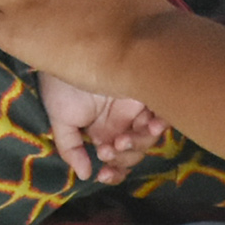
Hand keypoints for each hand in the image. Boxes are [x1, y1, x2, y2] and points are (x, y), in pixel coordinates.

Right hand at [40, 73, 167, 182]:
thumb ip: (70, 148)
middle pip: (135, 152)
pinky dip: (160, 124)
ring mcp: (136, 106)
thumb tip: (85, 175)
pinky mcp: (148, 90)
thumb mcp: (60, 119)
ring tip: (122, 137)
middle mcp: (122, 121)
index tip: (102, 174)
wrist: (68, 49)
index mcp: (102, 130)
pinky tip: (150, 124)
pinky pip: (164, 114)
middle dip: (123, 157)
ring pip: (149, 138)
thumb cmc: (60, 83)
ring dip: (137, 144)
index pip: (117, 158)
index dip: (114, 172)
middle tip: (108, 147)